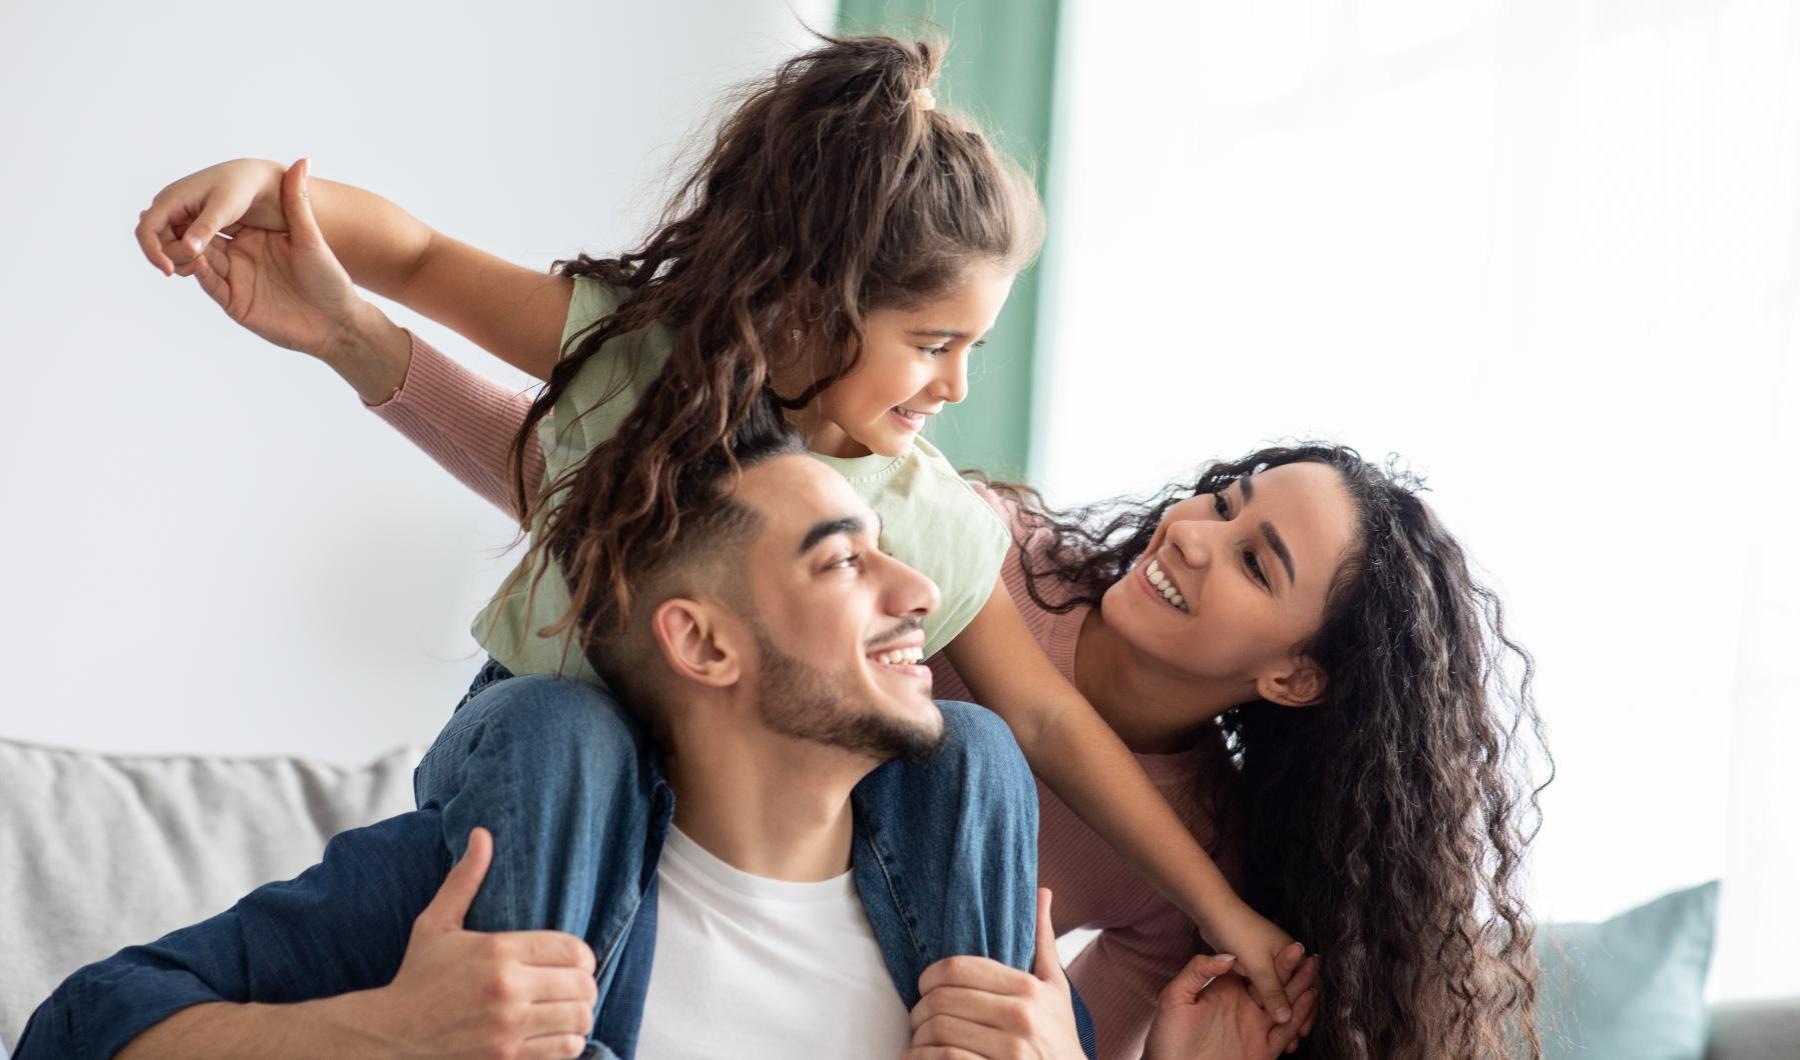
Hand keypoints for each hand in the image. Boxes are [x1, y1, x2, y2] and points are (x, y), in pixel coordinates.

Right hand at [136, 158, 287, 275]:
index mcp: (171, 199)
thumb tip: (188, 249)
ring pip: (169, 247)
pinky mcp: (192, 225)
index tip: (169, 271)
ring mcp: (179, 217)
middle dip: (174, 257)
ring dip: (182, 259)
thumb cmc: (241, 187)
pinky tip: (208, 259)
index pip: (146, 230)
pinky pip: (183, 246)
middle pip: (157, 243)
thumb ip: (206, 228)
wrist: (256, 180)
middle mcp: (170, 208)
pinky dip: (192, 256)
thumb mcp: (224, 207)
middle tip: (201, 264)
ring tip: (205, 263)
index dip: (153, 252)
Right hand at [169, 158, 376, 360]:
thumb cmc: (330, 279)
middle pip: (196, 240)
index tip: (183, 200)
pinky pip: (211, 284)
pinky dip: (200, 272)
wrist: (338, 320)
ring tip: (181, 241)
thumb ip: (299, 201)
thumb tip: (303, 160)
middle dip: (179, 231)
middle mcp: (240, 256)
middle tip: (169, 222)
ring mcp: (236, 280)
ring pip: (197, 261)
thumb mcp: (311, 237)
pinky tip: (195, 261)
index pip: (212, 222)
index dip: (195, 213)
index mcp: (252, 237)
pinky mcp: (236, 302)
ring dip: (183, 250)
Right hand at [357, 826, 598, 1059]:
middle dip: (585, 984)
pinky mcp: (508, 1059)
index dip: (582, 956)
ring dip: (580, 1013)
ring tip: (567, 1009)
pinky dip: (569, 1041)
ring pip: (580, 1017)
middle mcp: (507, 989)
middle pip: (583, 984)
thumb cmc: (416, 977)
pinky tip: (556, 1033)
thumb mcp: (436, 924)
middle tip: (573, 986)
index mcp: (497, 950)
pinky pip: (565, 1049)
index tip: (574, 961)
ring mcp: (509, 1028)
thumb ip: (465, 880)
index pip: (572, 949)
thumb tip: (482, 834)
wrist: (388, 1036)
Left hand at [904, 888, 1083, 1058]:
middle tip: (918, 1018)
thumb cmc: (1059, 1037)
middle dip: (919, 1011)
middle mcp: (1020, 1017)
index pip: (958, 969)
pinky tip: (920, 1059)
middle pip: (941, 1000)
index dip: (929, 976)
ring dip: (918, 1038)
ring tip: (920, 1041)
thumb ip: (1043, 941)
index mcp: (1029, 989)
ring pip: (939, 1031)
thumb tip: (1042, 892)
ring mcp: (1010, 1052)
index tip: (925, 987)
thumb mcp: (1057, 989)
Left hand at [1143, 949, 1319, 1059]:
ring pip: (1285, 1010)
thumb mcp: (1176, 996)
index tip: (1296, 948)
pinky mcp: (1260, 1050)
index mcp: (1227, 991)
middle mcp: (1244, 1007)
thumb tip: (1226, 959)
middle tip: (1314, 961)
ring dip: (1300, 996)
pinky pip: (1283, 1034)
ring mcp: (1253, 1028)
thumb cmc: (1167, 1034)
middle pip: (1277, 989)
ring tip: (1315, 981)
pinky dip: (1297, 1020)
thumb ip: (1198, 971)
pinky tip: (1306, 1007)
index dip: (1278, 962)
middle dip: (1297, 976)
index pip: (1258, 973)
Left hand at [1197, 901, 1302, 1025]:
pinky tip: (1262, 1017)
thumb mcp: (1258, 966)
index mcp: (1292, 953)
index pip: (1308, 986)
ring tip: (1281, 1034)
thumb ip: (1272, 992)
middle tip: (1296, 1039)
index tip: (1304, 1031)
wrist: (1213, 912)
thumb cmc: (1240, 933)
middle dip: (1295, 1014)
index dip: (1307, 1009)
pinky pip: (1262, 988)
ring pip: (1277, 991)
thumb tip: (1286, 1018)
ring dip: (1280, 1010)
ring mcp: (1266, 960)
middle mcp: (1282, 957)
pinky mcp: (1251, 964)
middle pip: (1294, 991)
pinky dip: (1265, 1002)